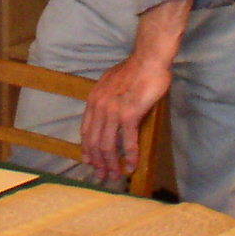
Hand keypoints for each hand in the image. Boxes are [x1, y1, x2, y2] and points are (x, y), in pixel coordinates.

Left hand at [79, 53, 173, 184]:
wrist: (148, 59)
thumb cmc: (134, 70)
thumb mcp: (111, 83)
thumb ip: (107, 99)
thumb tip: (110, 113)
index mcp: (94, 100)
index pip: (86, 130)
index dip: (87, 149)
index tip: (89, 161)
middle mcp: (100, 107)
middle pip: (94, 142)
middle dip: (97, 162)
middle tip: (101, 176)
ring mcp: (114, 112)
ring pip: (108, 146)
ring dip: (112, 164)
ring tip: (115, 176)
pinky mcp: (130, 115)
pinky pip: (128, 141)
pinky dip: (130, 156)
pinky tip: (132, 166)